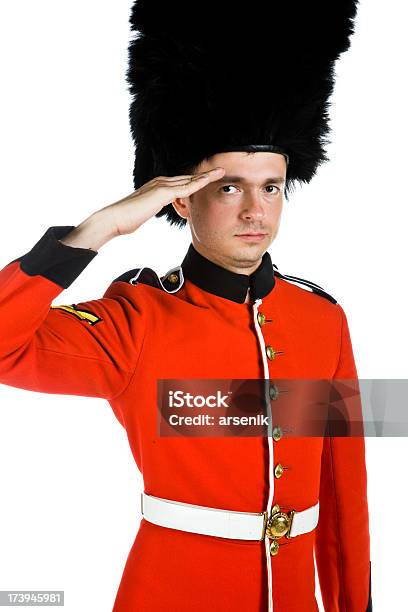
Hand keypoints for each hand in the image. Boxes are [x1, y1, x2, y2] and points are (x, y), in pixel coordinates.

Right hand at [104, 167, 225, 235]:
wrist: (114, 219)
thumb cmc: (125, 220)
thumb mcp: (143, 212)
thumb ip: (150, 208)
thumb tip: (150, 210)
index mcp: (157, 187)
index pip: (181, 183)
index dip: (196, 182)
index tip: (209, 180)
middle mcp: (160, 182)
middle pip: (188, 178)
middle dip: (204, 175)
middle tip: (221, 171)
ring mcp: (161, 186)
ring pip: (189, 180)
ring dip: (206, 176)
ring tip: (221, 172)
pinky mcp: (162, 192)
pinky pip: (185, 188)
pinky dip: (198, 184)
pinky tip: (209, 181)